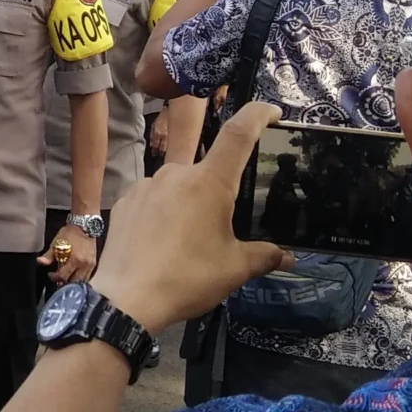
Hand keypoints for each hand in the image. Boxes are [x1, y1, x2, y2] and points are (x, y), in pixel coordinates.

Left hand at [40, 230, 98, 283]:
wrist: (84, 225)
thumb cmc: (69, 233)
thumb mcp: (56, 243)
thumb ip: (48, 255)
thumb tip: (39, 262)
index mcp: (74, 260)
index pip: (63, 276)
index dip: (55, 277)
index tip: (51, 274)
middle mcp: (84, 264)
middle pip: (73, 281)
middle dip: (64, 281)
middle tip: (58, 277)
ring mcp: (90, 265)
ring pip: (82, 281)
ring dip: (73, 281)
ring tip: (66, 276)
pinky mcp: (94, 263)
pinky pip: (87, 276)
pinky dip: (80, 277)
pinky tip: (74, 274)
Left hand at [91, 100, 292, 328]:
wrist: (126, 300)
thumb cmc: (187, 278)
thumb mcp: (234, 270)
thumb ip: (263, 257)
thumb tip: (286, 258)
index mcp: (209, 182)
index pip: (239, 132)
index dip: (258, 114)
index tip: (272, 111)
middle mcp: (176, 173)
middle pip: (207, 168)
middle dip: (218, 191)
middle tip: (222, 224)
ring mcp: (146, 185)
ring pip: (178, 185)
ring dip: (189, 204)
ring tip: (190, 241)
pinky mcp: (125, 202)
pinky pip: (153, 199)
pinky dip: (164, 214)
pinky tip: (164, 243)